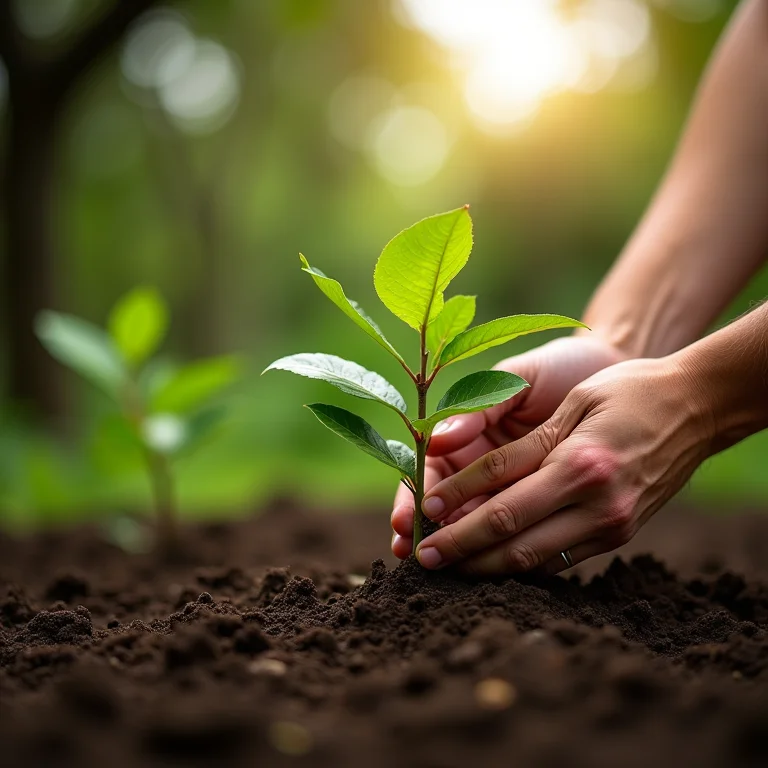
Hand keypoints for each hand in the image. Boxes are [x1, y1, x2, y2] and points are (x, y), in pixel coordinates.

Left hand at [409, 355, 714, 574]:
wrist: (697, 408)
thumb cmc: (627, 391)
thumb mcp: (572, 404)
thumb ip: (520, 444)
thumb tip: (456, 453)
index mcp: (580, 464)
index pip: (500, 495)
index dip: (455, 507)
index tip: (420, 516)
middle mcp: (597, 504)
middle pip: (512, 540)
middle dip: (461, 552)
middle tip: (421, 557)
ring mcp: (611, 525)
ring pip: (533, 561)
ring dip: (485, 566)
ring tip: (447, 566)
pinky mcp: (617, 535)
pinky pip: (558, 559)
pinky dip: (519, 564)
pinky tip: (490, 562)